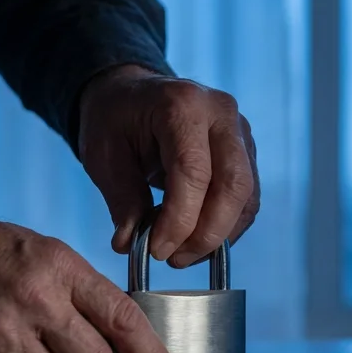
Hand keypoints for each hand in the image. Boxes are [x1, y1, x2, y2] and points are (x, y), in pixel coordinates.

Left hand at [77, 64, 259, 266]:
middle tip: (174, 259)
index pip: (194, 172)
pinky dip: (227, 227)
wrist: (132, 93)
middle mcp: (221, 113)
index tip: (156, 251)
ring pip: (247, 196)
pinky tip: (197, 240)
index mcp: (182, 104)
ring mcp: (240, 131)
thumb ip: (122, 199)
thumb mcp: (103, 154)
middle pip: (234, 185)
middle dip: (207, 233)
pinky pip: (248, 198)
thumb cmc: (115, 119)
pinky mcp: (246, 151)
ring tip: (182, 255)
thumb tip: (131, 245)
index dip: (179, 220)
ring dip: (219, 235)